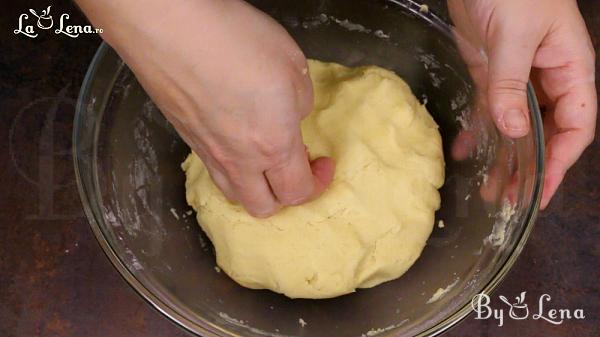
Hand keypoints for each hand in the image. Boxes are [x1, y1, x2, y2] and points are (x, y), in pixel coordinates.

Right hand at [76, 0, 334, 216]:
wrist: (171, 27)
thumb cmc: (237, 40)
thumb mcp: (292, 64)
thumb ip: (301, 101)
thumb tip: (294, 116)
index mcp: (273, 145)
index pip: (298, 191)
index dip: (318, 184)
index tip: (323, 163)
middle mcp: (238, 160)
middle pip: (263, 207)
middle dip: (285, 197)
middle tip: (295, 167)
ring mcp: (207, 152)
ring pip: (233, 194)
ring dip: (255, 188)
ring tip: (264, 161)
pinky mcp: (185, 138)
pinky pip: (212, 170)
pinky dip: (230, 168)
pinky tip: (235, 140)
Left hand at [449, 0, 596, 208]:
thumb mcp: (514, 36)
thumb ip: (511, 84)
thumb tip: (515, 131)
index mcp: (570, 69)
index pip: (576, 125)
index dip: (562, 160)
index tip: (542, 189)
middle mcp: (547, 78)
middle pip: (545, 132)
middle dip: (530, 166)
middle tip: (508, 197)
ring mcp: (518, 76)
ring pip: (516, 126)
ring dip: (504, 155)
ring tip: (487, 187)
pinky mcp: (490, 71)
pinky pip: (490, 108)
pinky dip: (479, 129)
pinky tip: (465, 149)